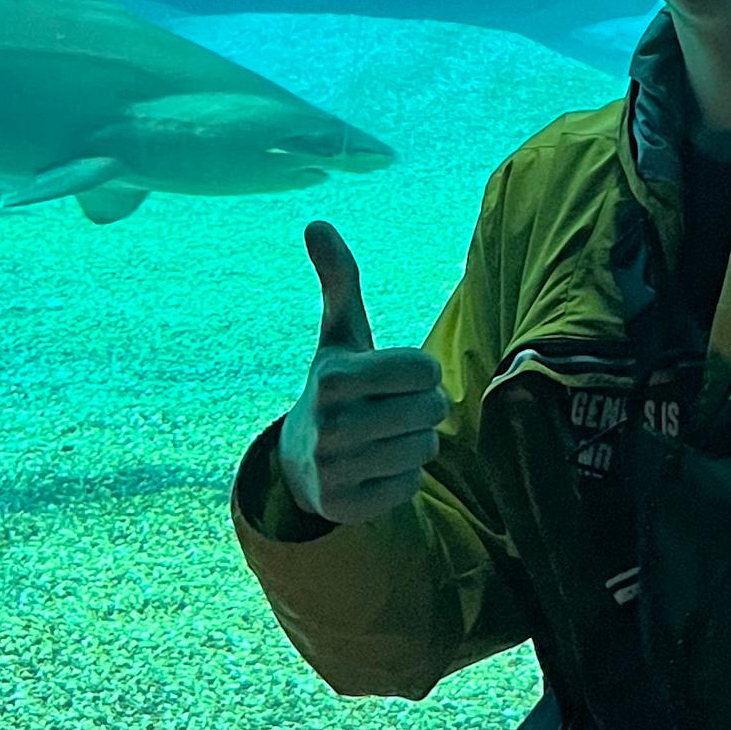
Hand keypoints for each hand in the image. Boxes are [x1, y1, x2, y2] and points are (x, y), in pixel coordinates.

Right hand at [276, 222, 446, 523]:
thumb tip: (316, 222)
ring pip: (424, 449)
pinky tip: (377, 467)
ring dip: (416, 441)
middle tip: (393, 408)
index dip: (421, 372)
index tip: (396, 376)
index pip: (424, 370)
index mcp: (332, 378)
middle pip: (429, 410)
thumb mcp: (340, 332)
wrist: (301, 460)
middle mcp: (329, 426)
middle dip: (422, 407)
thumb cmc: (339, 385)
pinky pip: (411, 486)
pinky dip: (404, 477)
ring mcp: (335, 470)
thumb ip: (338, 279)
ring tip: (385, 436)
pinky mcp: (346, 507)